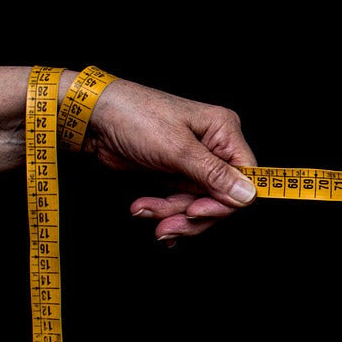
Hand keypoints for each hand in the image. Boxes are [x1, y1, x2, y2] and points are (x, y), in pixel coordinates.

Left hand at [84, 78, 257, 243]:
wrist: (93, 118)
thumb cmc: (134, 117)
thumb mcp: (176, 148)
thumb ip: (214, 174)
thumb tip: (248, 194)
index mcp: (223, 131)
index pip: (245, 177)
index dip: (225, 202)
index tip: (196, 212)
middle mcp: (213, 147)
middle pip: (221, 197)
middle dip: (192, 214)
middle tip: (168, 224)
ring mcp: (194, 163)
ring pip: (199, 204)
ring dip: (172, 214)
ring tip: (146, 211)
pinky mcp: (176, 174)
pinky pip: (181, 203)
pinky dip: (164, 211)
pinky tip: (145, 209)